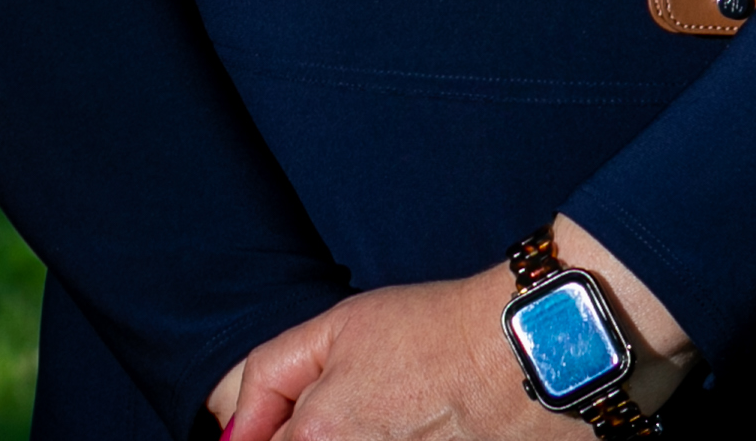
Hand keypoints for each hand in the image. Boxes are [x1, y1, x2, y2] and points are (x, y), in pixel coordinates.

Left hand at [208, 219, 693, 440]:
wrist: (528, 351)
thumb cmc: (437, 330)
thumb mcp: (340, 326)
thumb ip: (269, 376)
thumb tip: (227, 432)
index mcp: (315, 438)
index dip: (269, 439)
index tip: (284, 429)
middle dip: (321, 438)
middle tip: (365, 412)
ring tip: (402, 417)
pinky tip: (424, 428)